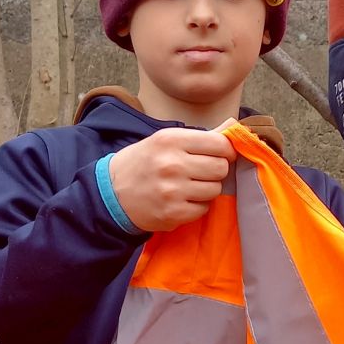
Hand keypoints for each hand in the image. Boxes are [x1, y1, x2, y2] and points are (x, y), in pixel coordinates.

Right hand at [107, 128, 234, 231]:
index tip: (221, 155)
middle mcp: (172, 164)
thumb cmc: (142, 164)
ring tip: (190, 186)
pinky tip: (183, 200)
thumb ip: (196, 138)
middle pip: (220, 168)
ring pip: (215, 189)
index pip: (219, 144)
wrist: (112, 194)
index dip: (226, 151)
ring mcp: (173, 190)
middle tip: (202, 172)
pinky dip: (197, 205)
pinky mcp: (174, 213)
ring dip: (207, 189)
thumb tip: (231, 130)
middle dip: (216, 170)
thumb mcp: (163, 140)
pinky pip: (204, 208)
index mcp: (171, 140)